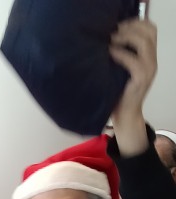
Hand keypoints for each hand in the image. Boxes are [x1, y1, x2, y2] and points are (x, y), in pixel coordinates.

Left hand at [110, 19, 156, 154]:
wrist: (123, 115)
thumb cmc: (118, 92)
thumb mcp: (120, 69)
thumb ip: (121, 53)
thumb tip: (106, 37)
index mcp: (148, 55)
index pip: (150, 29)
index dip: (134, 22)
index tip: (117, 26)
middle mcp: (152, 60)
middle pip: (149, 31)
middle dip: (130, 27)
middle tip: (113, 32)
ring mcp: (149, 69)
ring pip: (144, 42)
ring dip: (126, 37)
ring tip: (111, 41)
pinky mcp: (141, 79)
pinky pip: (133, 60)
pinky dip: (120, 54)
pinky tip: (109, 54)